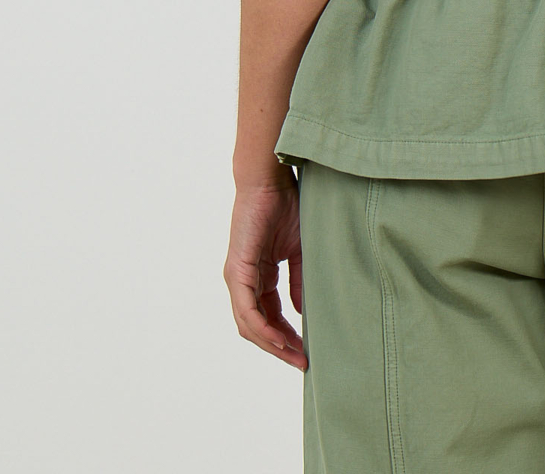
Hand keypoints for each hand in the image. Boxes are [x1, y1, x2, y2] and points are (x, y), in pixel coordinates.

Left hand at [222, 177, 307, 369]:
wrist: (270, 181)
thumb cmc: (285, 207)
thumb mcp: (298, 250)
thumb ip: (298, 280)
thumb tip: (301, 311)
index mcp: (258, 276)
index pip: (269, 316)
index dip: (287, 336)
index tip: (307, 350)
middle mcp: (243, 281)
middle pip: (257, 327)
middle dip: (280, 347)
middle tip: (303, 362)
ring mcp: (237, 278)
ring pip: (250, 325)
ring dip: (272, 344)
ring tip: (295, 356)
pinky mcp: (237, 271)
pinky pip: (247, 310)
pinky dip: (262, 328)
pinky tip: (279, 340)